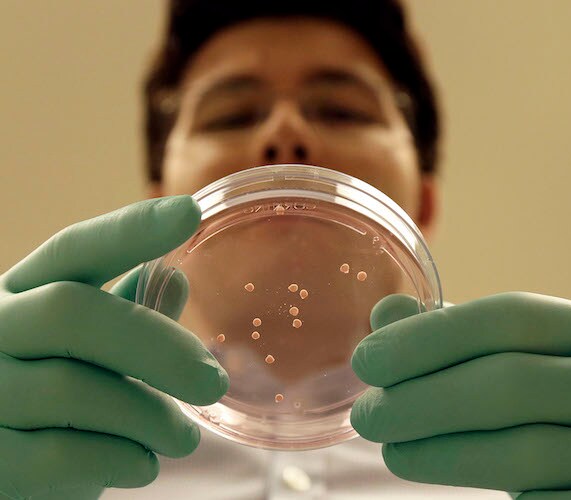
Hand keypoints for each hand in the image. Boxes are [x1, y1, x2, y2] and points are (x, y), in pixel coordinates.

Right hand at [0, 195, 228, 499]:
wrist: (6, 468)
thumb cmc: (54, 397)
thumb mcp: (87, 350)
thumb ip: (128, 317)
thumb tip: (177, 279)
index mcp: (24, 294)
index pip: (76, 248)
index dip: (131, 230)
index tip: (189, 212)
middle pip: (74, 314)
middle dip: (158, 347)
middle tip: (214, 381)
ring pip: (74, 391)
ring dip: (149, 417)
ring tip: (183, 437)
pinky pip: (61, 455)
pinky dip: (119, 460)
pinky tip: (143, 464)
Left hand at [351, 292, 570, 498]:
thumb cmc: (565, 394)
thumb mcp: (530, 353)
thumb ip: (462, 334)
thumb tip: (386, 314)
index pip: (507, 319)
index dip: (427, 338)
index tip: (366, 360)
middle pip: (509, 383)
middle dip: (422, 401)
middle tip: (367, 417)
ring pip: (526, 452)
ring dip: (441, 454)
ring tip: (393, 451)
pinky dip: (492, 493)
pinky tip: (444, 476)